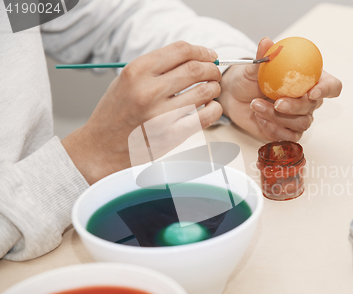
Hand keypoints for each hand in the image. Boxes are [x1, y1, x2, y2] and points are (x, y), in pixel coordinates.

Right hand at [62, 41, 222, 184]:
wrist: (101, 148)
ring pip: (205, 91)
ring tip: (212, 90)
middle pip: (196, 69)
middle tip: (214, 73)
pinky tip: (209, 107)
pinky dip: (214, 108)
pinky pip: (206, 116)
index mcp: (137, 71)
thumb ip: (157, 68)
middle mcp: (148, 91)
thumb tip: (194, 58)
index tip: (210, 56)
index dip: (202, 51)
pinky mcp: (171, 136)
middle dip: (212, 69)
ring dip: (214, 88)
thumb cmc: (116, 113)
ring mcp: (161, 115)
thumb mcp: (127, 80)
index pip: (181, 50)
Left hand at [217, 37, 341, 141]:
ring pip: (301, 123)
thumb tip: (266, 42)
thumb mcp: (253, 67)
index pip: (331, 85)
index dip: (327, 90)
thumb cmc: (249, 79)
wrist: (234, 97)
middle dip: (295, 106)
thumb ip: (262, 57)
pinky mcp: (287, 131)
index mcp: (309, 80)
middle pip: (314, 106)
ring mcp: (298, 117)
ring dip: (278, 117)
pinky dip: (273, 129)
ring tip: (256, 106)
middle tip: (277, 103)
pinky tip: (260, 118)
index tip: (312, 92)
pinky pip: (289, 136)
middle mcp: (307, 100)